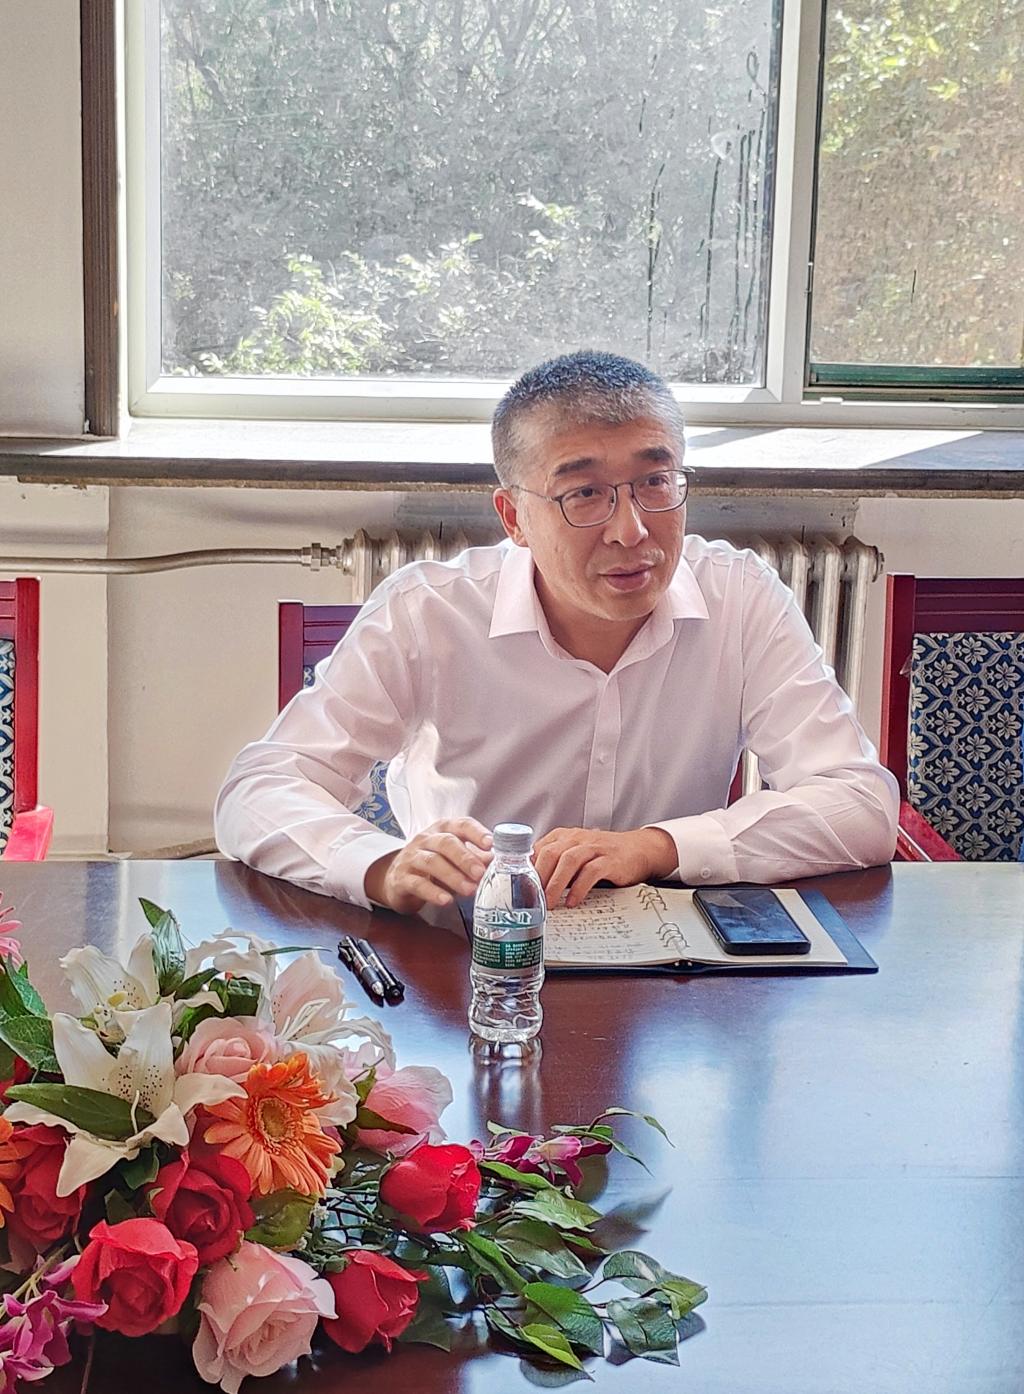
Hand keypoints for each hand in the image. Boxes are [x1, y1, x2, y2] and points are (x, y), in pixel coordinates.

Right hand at [364, 818, 493, 914]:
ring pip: (432, 862)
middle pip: (446, 843)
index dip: (476, 832)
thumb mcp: (454, 858)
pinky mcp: (401, 878)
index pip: (461, 825)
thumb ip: (475, 859)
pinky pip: (417, 884)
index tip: (490, 843)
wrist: (396, 879)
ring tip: (469, 890)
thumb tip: (496, 862)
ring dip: (453, 876)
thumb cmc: (432, 866)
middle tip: (480, 873)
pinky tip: (446, 901)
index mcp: (443, 830)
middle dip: (465, 858)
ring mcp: (411, 858)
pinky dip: (433, 892)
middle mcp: (426, 839)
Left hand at [533, 826, 677, 908]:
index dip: (525, 868)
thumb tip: (529, 888)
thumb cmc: (601, 856)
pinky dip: (579, 887)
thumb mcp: (574, 856)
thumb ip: (554, 866)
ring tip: (549, 903)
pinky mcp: (610, 859)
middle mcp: (577, 838)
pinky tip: (572, 901)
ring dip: (556, 884)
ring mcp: (594, 847)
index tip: (517, 887)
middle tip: (532, 900)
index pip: (538, 849)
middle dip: (539, 877)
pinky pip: (591, 871)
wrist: (638, 850)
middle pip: (551, 853)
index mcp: (563, 837)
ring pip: (569, 860)